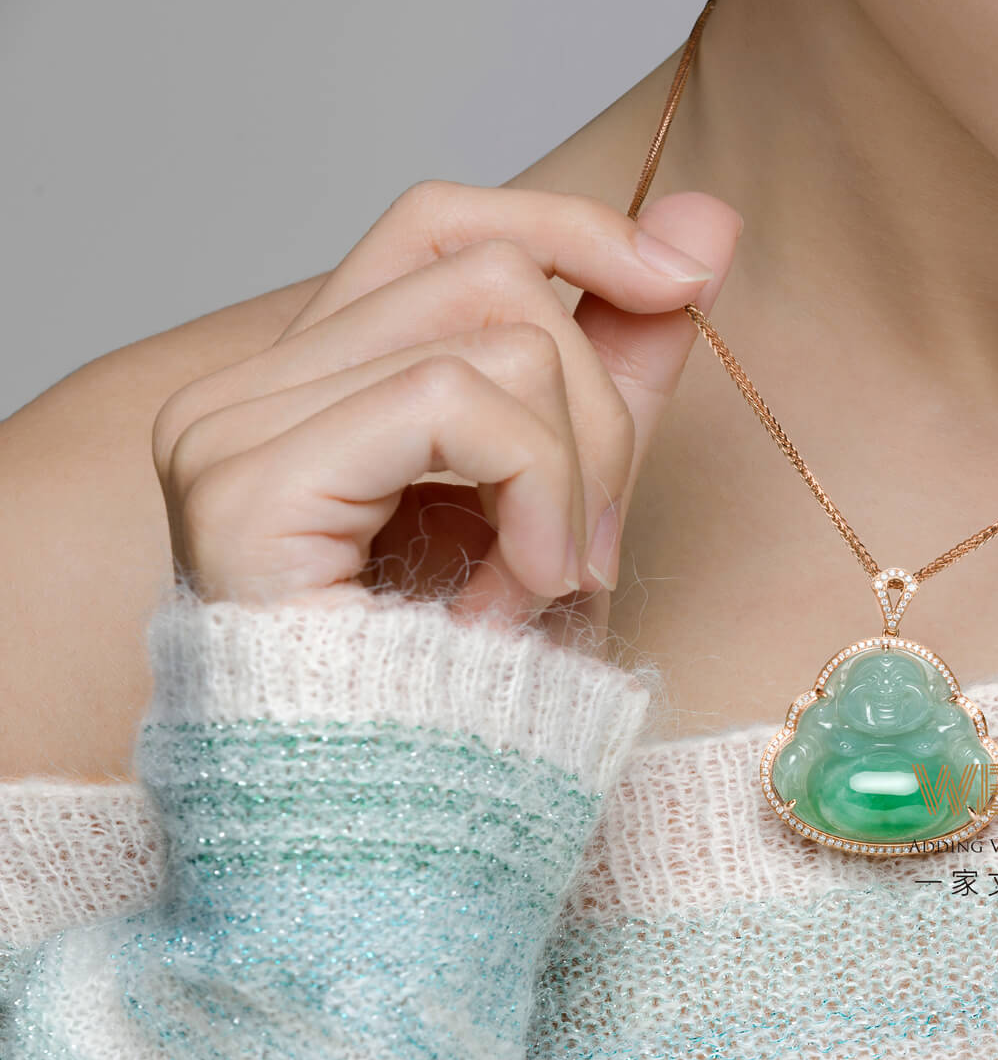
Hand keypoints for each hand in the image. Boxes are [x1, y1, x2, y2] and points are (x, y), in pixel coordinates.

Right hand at [152, 178, 741, 651]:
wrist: (407, 839)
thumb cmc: (479, 691)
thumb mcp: (576, 496)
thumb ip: (623, 360)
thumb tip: (706, 219)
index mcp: (310, 388)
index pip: (441, 227)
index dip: (570, 229)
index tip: (688, 277)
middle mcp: (244, 392)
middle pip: (490, 278)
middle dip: (596, 408)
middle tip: (590, 544)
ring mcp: (230, 430)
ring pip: (495, 334)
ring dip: (573, 473)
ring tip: (541, 586)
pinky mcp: (249, 482)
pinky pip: (459, 401)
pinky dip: (536, 495)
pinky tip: (522, 593)